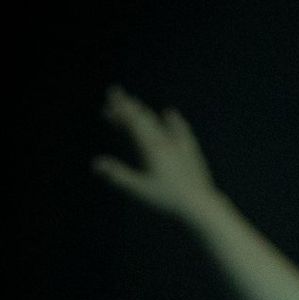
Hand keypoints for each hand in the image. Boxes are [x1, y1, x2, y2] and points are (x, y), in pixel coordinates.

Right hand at [93, 85, 221, 223]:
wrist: (200, 205)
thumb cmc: (167, 199)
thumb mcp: (138, 188)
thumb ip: (118, 174)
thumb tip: (96, 163)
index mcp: (152, 147)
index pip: (134, 121)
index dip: (122, 107)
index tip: (112, 94)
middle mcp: (166, 142)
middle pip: (145, 119)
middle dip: (128, 108)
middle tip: (113, 101)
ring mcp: (180, 145)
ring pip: (160, 123)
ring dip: (145, 114)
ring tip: (134, 106)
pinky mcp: (191, 152)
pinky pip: (180, 131)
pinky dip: (172, 121)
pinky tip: (169, 113)